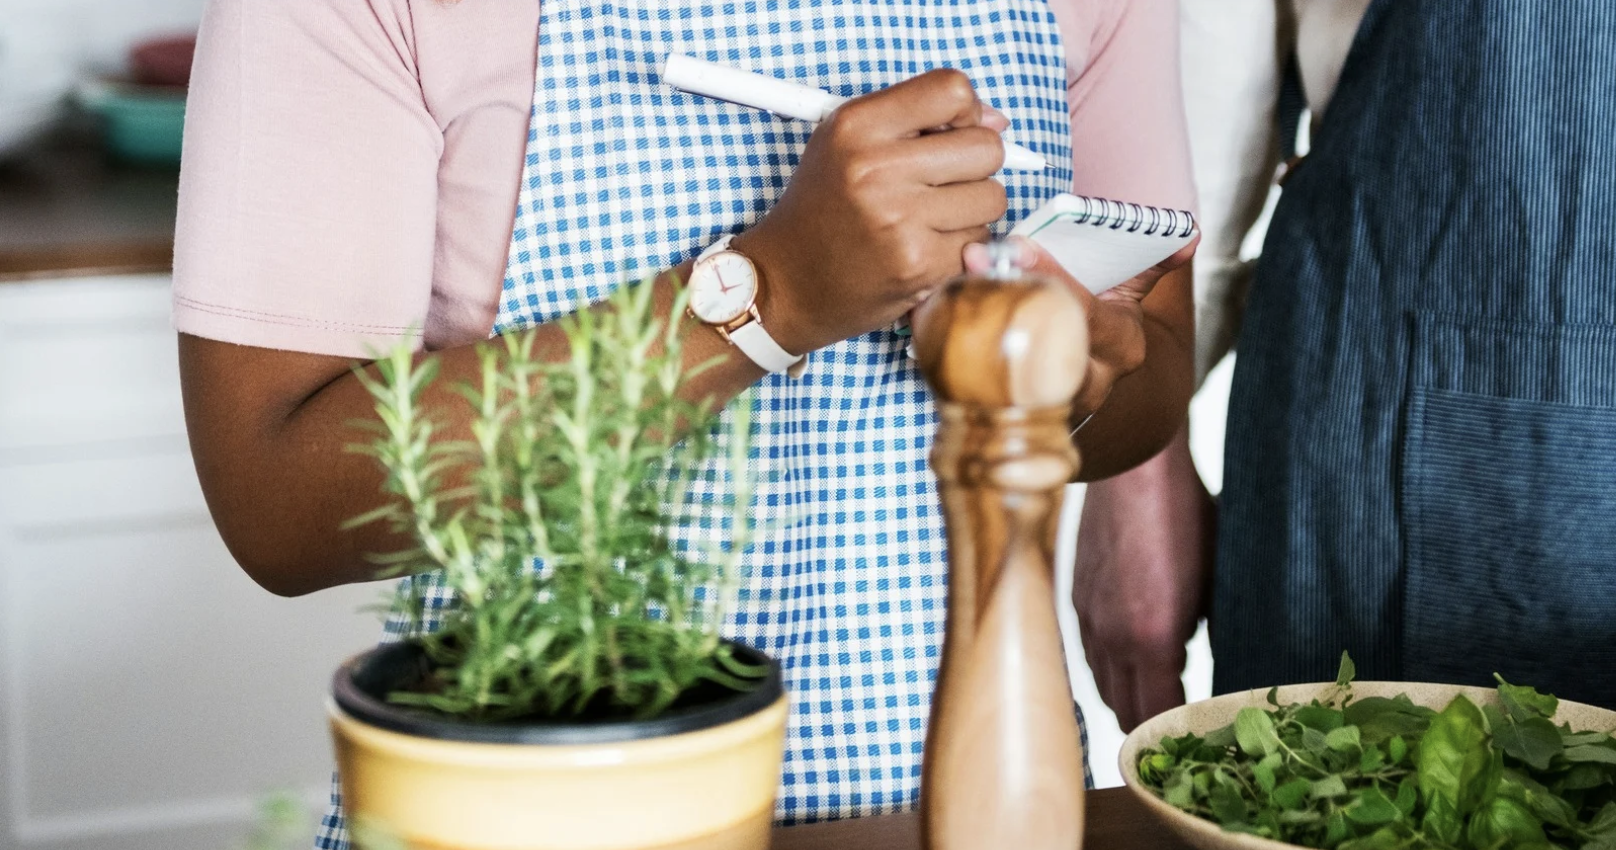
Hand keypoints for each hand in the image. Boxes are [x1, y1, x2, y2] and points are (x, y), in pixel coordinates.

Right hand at [733, 69, 1011, 353]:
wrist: (786, 284)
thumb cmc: (822, 210)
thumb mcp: (848, 143)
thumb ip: (918, 119)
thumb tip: (999, 121)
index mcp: (856, 127)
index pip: (953, 90)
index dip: (966, 114)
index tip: (951, 135)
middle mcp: (876, 169)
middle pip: (986, 147)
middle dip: (974, 167)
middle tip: (940, 185)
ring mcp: (899, 220)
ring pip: (991, 199)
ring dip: (971, 212)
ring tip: (929, 220)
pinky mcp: (918, 266)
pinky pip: (980, 243)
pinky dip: (961, 249)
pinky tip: (925, 249)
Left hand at [963, 235, 1195, 417]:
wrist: (1083, 390)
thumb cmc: (1099, 328)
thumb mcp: (1127, 298)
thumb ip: (1151, 265)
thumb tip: (1190, 234)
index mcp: (1123, 346)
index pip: (1087, 310)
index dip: (1053, 276)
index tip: (1019, 243)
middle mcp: (1090, 382)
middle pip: (1045, 337)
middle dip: (1007, 294)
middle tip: (974, 257)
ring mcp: (1049, 403)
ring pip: (1008, 361)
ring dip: (975, 319)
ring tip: (949, 282)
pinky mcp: (1011, 412)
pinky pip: (976, 377)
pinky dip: (950, 344)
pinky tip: (925, 312)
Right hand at [1071, 431, 1212, 730]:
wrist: (1136, 466)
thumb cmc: (1187, 515)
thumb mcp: (1221, 581)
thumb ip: (1217, 632)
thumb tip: (1226, 665)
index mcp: (1151, 638)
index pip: (1155, 716)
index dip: (1174, 736)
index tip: (1196, 741)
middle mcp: (1110, 636)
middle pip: (1122, 710)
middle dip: (1149, 728)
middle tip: (1179, 732)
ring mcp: (1087, 617)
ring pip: (1100, 684)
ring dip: (1126, 699)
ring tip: (1155, 702)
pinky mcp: (1075, 596)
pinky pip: (1088, 652)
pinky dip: (1108, 667)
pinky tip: (1130, 659)